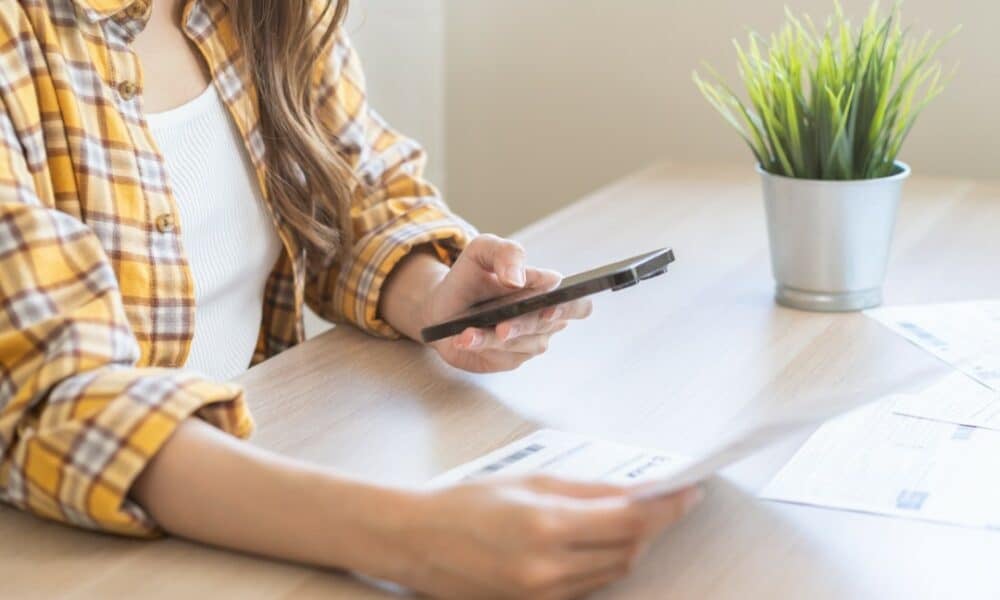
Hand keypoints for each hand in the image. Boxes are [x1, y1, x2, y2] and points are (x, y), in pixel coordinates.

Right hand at [397, 476, 703, 598]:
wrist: (417, 543)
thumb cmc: (466, 503)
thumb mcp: (529, 482)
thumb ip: (587, 490)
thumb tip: (635, 491)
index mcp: (547, 526)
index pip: (630, 520)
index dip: (667, 507)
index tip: (690, 492)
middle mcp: (549, 568)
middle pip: (629, 550)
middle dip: (654, 526)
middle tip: (667, 500)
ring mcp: (543, 594)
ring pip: (612, 572)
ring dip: (631, 545)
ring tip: (634, 519)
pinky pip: (588, 587)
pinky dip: (603, 564)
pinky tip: (601, 543)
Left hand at [421, 234, 592, 372]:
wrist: (442, 306)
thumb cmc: (470, 276)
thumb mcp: (483, 251)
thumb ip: (506, 253)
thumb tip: (519, 280)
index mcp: (547, 291)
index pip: (578, 303)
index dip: (570, 307)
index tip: (550, 307)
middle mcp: (544, 319)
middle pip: (545, 326)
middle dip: (523, 325)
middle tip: (502, 326)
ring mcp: (527, 342)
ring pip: (520, 344)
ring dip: (492, 339)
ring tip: (467, 332)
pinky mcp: (508, 359)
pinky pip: (499, 356)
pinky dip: (479, 346)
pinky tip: (463, 339)